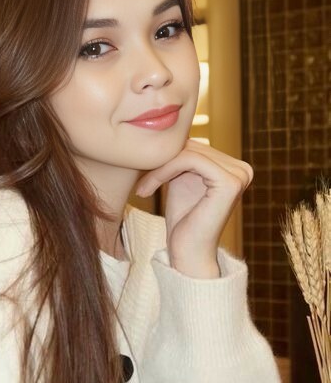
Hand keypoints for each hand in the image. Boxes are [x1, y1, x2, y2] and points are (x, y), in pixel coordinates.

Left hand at [136, 139, 253, 277]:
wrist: (188, 253)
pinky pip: (188, 160)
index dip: (166, 157)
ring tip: (143, 188)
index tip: (143, 177)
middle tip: (141, 183)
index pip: (194, 145)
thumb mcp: (180, 181)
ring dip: (158, 168)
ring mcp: (239, 174)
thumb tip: (166, 128)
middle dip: (161, 162)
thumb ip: (181, 158)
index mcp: (234, 167)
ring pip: (186, 152)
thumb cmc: (183, 221)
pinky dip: (163, 171)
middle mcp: (242, 169)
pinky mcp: (229, 181)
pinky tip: (148, 189)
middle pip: (191, 146)